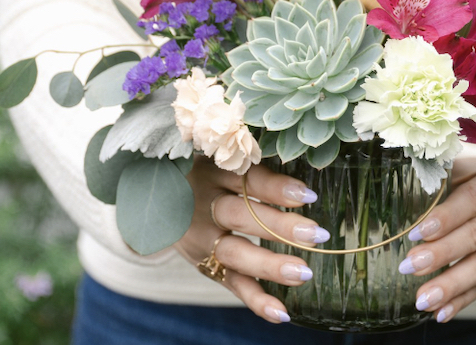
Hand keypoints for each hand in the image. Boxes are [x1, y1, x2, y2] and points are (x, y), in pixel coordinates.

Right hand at [174, 157, 329, 323]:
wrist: (159, 203)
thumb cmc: (207, 177)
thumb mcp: (221, 162)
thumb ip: (253, 169)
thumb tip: (306, 182)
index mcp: (211, 172)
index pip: (246, 179)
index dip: (277, 188)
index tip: (309, 195)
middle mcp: (203, 205)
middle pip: (240, 216)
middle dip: (279, 226)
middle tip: (316, 234)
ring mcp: (201, 239)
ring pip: (234, 253)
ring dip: (269, 265)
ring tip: (303, 273)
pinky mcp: (204, 264)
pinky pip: (230, 283)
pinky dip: (255, 300)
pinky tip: (281, 312)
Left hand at [398, 158, 475, 321]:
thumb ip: (458, 174)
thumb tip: (418, 184)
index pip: (475, 198)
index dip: (447, 215)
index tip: (418, 232)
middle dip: (443, 253)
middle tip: (410, 266)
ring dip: (452, 285)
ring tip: (422, 299)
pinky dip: (465, 299)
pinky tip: (442, 312)